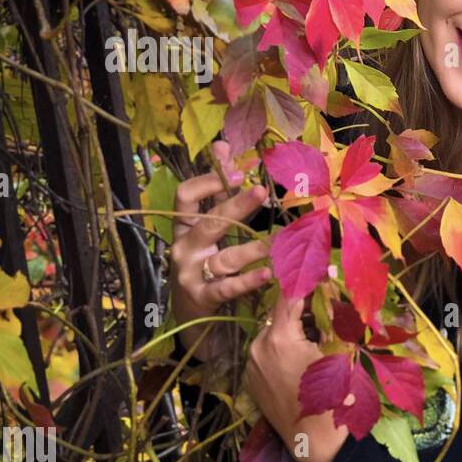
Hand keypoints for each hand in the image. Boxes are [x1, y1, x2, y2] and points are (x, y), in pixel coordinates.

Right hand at [169, 139, 270, 359]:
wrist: (191, 316)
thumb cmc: (206, 265)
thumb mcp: (209, 228)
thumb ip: (217, 191)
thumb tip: (223, 145)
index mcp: (184, 228)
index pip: (185, 197)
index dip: (208, 180)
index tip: (236, 169)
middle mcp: (183, 248)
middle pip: (208, 222)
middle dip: (234, 205)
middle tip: (260, 191)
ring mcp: (190, 274)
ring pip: (223, 257)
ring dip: (252, 248)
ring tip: (277, 240)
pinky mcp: (202, 298)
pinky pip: (227, 287)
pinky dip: (248, 281)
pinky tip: (268, 273)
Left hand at [243, 290, 349, 461]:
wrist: (316, 441)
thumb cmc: (334, 396)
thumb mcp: (338, 351)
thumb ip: (330, 316)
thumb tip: (330, 286)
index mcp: (279, 337)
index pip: (289, 295)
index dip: (305, 281)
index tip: (318, 272)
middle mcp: (258, 347)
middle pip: (280, 315)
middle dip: (301, 310)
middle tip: (324, 311)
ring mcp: (251, 365)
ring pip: (272, 334)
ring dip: (291, 331)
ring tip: (314, 340)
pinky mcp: (250, 380)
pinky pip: (266, 354)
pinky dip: (282, 350)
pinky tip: (300, 361)